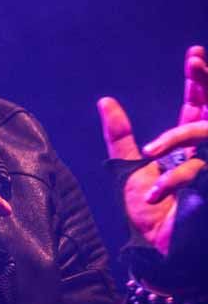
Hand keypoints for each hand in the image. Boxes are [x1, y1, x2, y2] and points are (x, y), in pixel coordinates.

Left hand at [98, 45, 207, 255]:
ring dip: (176, 140)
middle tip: (196, 62)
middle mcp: (201, 151)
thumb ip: (120, 135)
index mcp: (185, 144)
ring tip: (151, 152)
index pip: (196, 105)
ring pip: (204, 136)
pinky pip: (196, 171)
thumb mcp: (127, 166)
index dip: (198, 81)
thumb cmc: (143, 211)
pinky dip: (172, 182)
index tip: (194, 55)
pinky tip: (152, 195)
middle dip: (205, 86)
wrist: (153, 248)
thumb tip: (106, 101)